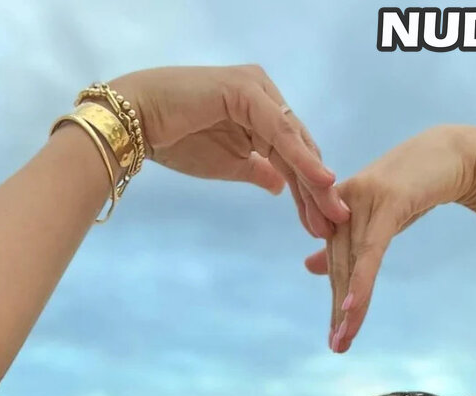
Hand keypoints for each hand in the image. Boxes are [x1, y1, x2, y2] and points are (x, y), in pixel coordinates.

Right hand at [113, 65, 349, 238]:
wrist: (138, 123)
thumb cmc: (176, 140)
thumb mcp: (229, 164)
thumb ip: (259, 170)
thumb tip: (280, 186)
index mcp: (261, 111)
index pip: (293, 156)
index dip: (309, 191)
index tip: (323, 224)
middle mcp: (265, 96)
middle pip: (300, 150)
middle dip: (318, 190)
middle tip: (336, 224)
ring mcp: (257, 90)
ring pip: (295, 143)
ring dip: (315, 180)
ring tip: (332, 211)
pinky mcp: (247, 91)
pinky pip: (280, 131)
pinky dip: (301, 158)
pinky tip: (320, 180)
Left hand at [304, 125, 475, 350]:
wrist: (456, 153)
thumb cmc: (416, 186)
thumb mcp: (377, 219)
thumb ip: (348, 244)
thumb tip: (312, 267)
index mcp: (336, 208)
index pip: (335, 264)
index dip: (335, 301)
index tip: (336, 336)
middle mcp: (343, 202)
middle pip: (339, 267)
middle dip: (339, 311)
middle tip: (338, 347)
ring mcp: (363, 199)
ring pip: (353, 263)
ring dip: (350, 306)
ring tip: (345, 338)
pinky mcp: (387, 200)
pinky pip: (371, 248)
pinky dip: (361, 279)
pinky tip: (352, 307)